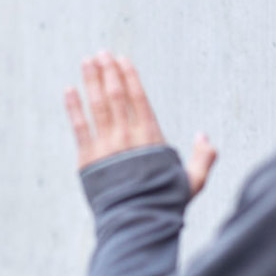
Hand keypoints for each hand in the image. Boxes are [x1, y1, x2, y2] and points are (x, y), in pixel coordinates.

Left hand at [64, 52, 216, 198]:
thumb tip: (205, 137)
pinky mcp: (88, 159)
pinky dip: (73, 107)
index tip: (122, 59)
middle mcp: (128, 136)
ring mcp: (107, 146)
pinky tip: (69, 90)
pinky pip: (79, 126)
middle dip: (108, 71)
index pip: (139, 98)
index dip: (129, 76)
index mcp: (151, 138)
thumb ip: (202, 158)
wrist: (136, 222)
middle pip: (116, 96)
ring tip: (87, 62)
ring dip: (91, 81)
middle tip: (101, 53)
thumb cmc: (165, 204)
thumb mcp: (192, 182)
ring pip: (98, 105)